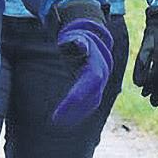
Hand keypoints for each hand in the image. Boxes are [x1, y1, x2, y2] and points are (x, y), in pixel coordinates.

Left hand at [49, 4, 114, 126]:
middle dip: (75, 109)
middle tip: (55, 120)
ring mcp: (101, 82)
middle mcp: (102, 74)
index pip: (88, 84)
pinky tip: (66, 118)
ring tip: (58, 121)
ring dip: (77, 113)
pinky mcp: (96, 87)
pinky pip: (90, 102)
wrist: (90, 36)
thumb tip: (78, 44)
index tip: (60, 111)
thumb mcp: (73, 37)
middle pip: (91, 97)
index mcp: (95, 63)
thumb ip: (74, 42)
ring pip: (92, 102)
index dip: (75, 99)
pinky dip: (79, 111)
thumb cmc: (76, 38)